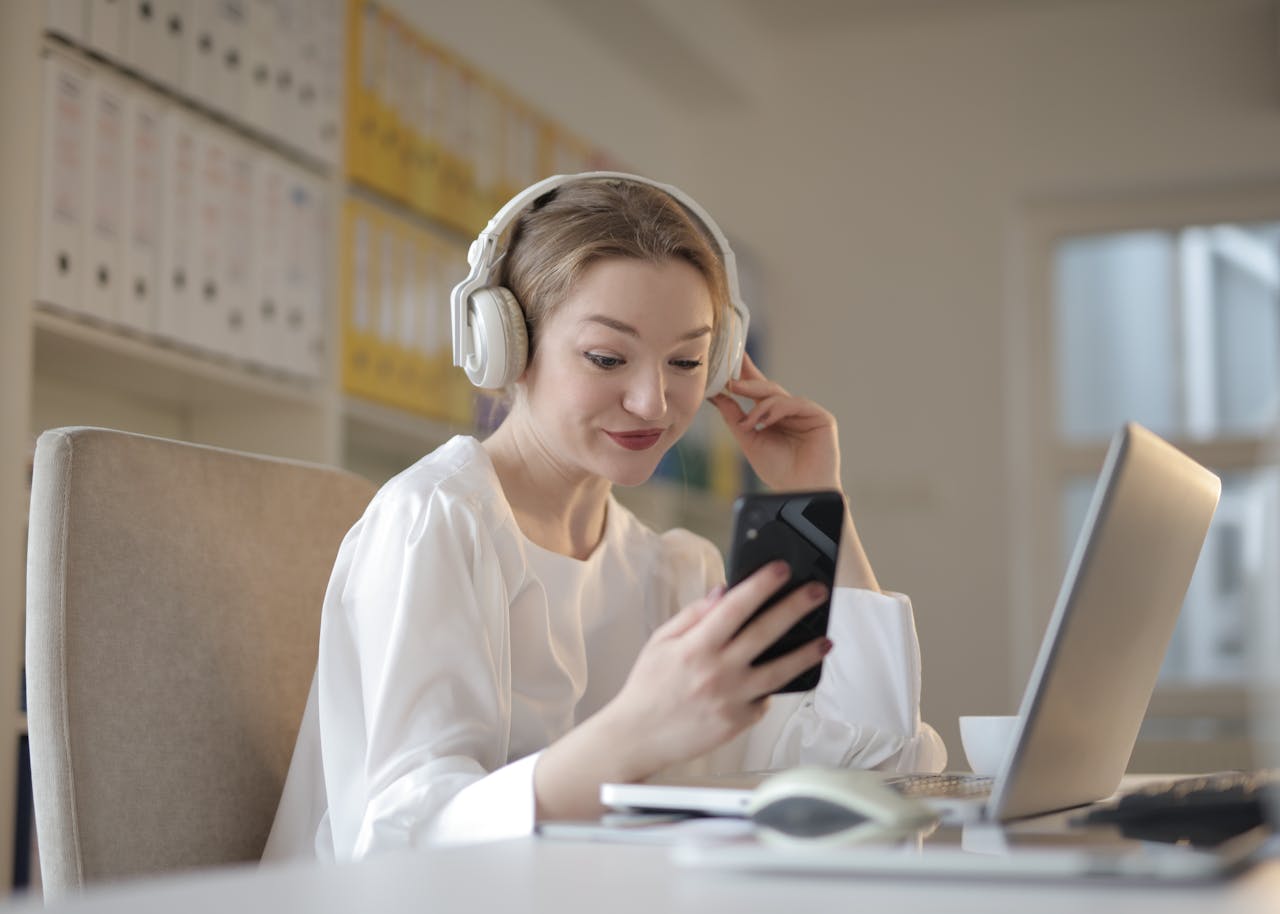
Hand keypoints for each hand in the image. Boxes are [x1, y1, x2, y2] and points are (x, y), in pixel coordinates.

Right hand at [601, 561, 832, 778]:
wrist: (638, 737)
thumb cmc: (648, 687)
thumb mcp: (660, 642)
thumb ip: (693, 615)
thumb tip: (724, 592)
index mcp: (695, 647)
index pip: (735, 607)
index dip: (761, 585)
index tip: (781, 570)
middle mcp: (716, 672)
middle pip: (765, 633)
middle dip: (795, 607)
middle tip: (815, 592)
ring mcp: (731, 699)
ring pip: (779, 672)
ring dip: (805, 654)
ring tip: (824, 640)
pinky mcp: (738, 723)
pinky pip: (764, 700)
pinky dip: (773, 687)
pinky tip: (782, 676)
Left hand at [709, 352, 840, 491]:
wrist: (798, 492)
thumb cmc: (778, 470)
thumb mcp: (749, 440)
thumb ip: (735, 417)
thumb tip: (716, 396)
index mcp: (774, 416)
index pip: (758, 390)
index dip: (746, 373)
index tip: (730, 357)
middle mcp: (790, 411)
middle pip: (767, 388)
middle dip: (748, 382)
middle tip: (730, 381)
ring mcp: (806, 413)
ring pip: (779, 395)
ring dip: (760, 405)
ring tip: (748, 422)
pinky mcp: (821, 417)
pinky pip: (795, 404)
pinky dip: (777, 410)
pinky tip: (766, 421)